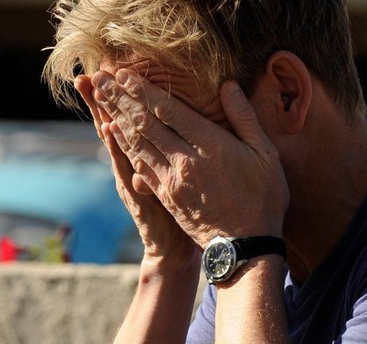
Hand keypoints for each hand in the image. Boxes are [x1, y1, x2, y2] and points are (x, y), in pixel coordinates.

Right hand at [75, 75, 199, 268]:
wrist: (175, 248)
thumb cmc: (181, 207)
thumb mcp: (174, 174)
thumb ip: (170, 148)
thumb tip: (174, 116)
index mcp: (143, 155)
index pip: (127, 120)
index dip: (116, 97)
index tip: (105, 69)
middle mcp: (130, 165)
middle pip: (112, 126)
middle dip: (100, 100)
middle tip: (86, 73)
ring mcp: (130, 180)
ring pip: (114, 143)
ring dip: (102, 116)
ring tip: (92, 89)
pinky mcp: (137, 196)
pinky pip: (126, 169)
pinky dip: (117, 151)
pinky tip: (110, 131)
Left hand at [91, 69, 289, 247]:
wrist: (246, 246)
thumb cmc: (263, 198)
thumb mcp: (265, 154)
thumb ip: (244, 118)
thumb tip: (228, 86)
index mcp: (209, 145)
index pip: (168, 110)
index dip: (143, 89)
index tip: (124, 73)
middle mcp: (185, 160)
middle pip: (145, 123)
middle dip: (120, 98)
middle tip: (101, 78)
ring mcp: (172, 180)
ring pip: (137, 143)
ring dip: (116, 117)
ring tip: (101, 99)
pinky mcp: (167, 196)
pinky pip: (140, 166)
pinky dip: (124, 147)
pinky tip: (114, 134)